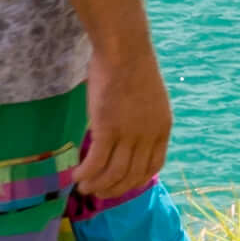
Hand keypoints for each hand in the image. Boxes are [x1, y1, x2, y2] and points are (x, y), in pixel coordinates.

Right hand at [78, 34, 170, 202]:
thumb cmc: (132, 67)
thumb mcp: (149, 99)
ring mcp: (129, 134)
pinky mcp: (107, 129)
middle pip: (132, 175)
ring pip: (113, 174)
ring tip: (84, 187)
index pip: (153, 166)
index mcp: (163, 128)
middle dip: (114, 189)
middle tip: (97, 192)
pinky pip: (96, 163)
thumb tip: (129, 138)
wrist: (124, 49)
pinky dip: (86, 174)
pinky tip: (76, 176)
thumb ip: (143, 121)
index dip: (136, 180)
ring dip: (97, 185)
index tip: (121, 183)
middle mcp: (149, 135)